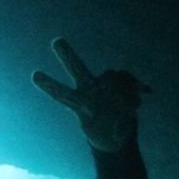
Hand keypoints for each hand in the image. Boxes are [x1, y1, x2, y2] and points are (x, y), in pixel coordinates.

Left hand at [32, 38, 149, 151]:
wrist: (115, 137)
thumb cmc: (104, 136)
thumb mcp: (105, 135)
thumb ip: (115, 117)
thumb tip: (128, 99)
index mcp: (79, 105)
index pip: (62, 94)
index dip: (50, 85)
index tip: (34, 75)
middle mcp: (88, 91)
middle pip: (77, 70)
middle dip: (68, 56)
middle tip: (56, 41)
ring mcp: (103, 87)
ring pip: (111, 75)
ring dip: (124, 90)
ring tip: (132, 107)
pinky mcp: (120, 87)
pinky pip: (129, 82)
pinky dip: (137, 88)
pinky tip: (144, 95)